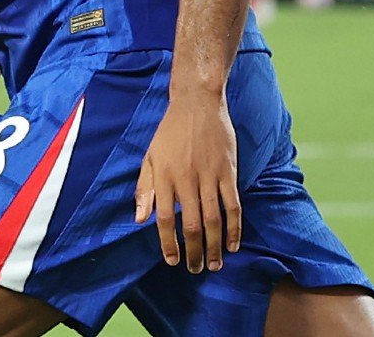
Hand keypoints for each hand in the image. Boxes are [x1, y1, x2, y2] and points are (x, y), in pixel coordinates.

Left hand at [134, 94, 240, 273]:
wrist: (196, 104)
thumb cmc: (170, 132)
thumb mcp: (150, 156)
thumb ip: (144, 188)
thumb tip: (139, 219)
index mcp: (164, 176)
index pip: (165, 218)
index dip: (168, 242)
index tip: (172, 260)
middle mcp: (186, 178)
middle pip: (192, 224)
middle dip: (194, 251)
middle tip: (195, 269)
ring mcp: (209, 176)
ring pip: (214, 220)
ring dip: (214, 246)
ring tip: (214, 265)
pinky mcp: (228, 171)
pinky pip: (233, 206)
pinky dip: (234, 228)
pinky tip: (232, 244)